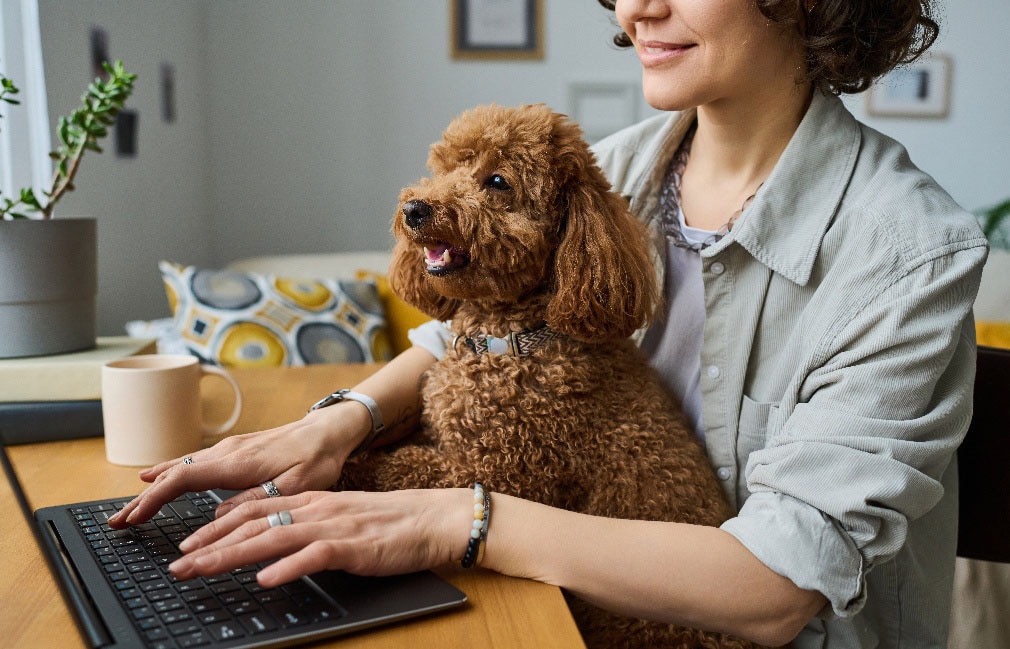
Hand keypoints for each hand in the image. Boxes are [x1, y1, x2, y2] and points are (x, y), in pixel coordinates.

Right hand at [108, 403, 371, 528]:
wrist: (329, 429)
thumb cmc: (317, 457)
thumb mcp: (294, 485)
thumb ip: (256, 500)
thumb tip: (217, 516)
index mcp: (238, 462)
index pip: (183, 480)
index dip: (154, 500)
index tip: (135, 518)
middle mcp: (227, 451)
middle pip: (173, 475)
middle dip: (143, 500)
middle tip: (118, 523)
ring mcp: (228, 448)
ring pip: (180, 468)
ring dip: (153, 488)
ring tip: (130, 508)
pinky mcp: (234, 449)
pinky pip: (192, 462)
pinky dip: (169, 473)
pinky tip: (155, 477)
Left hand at [168, 489, 470, 586]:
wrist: (430, 519)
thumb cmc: (387, 524)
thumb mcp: (339, 518)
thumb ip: (305, 527)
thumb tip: (271, 547)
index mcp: (310, 501)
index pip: (253, 510)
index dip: (216, 526)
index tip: (187, 544)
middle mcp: (315, 510)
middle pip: (252, 524)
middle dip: (211, 544)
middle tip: (178, 564)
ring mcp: (332, 526)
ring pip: (272, 538)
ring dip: (232, 555)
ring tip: (202, 569)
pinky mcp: (352, 546)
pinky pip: (313, 555)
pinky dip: (287, 567)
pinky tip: (265, 579)